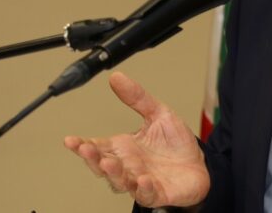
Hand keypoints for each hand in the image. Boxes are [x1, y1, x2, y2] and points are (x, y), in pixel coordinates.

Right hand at [64, 71, 209, 207]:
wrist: (200, 165)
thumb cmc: (175, 144)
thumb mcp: (158, 114)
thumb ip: (137, 97)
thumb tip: (117, 77)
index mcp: (123, 148)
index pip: (97, 147)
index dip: (82, 145)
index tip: (71, 139)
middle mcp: (127, 166)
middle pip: (103, 166)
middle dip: (92, 158)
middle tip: (85, 149)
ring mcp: (140, 181)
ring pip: (120, 182)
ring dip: (113, 173)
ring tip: (108, 163)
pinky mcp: (157, 193)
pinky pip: (147, 194)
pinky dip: (143, 188)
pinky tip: (143, 179)